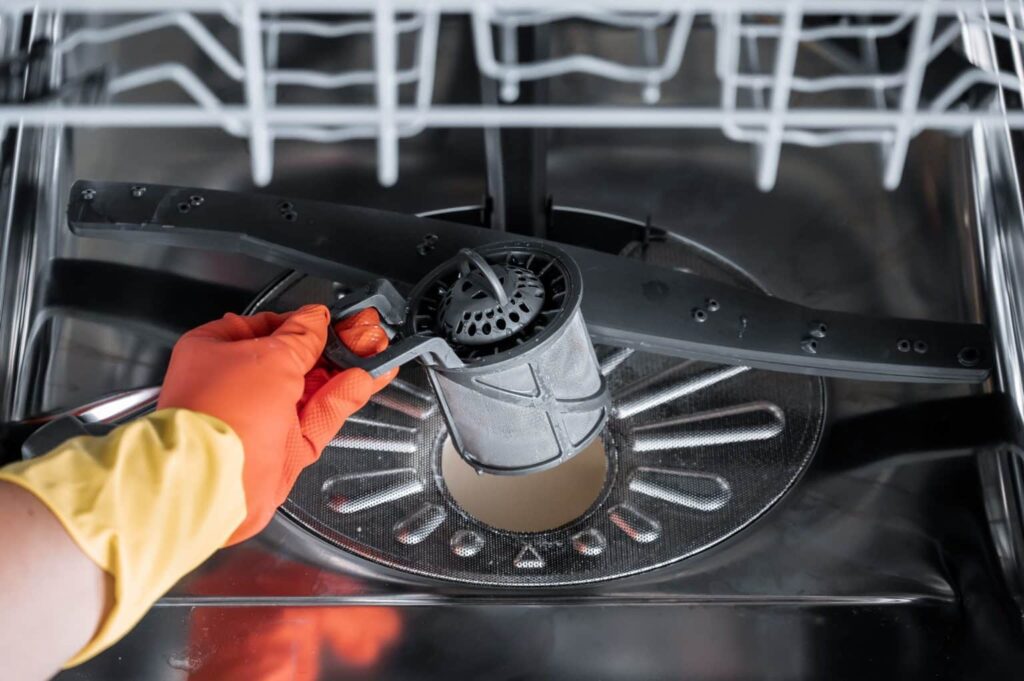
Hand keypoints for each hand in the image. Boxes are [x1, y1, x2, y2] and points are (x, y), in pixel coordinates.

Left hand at [158, 304, 395, 542]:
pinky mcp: (283, 448)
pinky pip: (317, 417)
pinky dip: (340, 399)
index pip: (264, 327)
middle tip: (362, 334)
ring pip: (310, 390)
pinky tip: (363, 380)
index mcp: (214, 352)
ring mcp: (259, 419)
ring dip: (343, 371)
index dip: (299, 323)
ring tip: (375, 353)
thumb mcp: (271, 358)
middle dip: (330, 347)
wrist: (214, 481)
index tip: (329, 320)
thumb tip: (315, 320)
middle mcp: (235, 386)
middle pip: (292, 360)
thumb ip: (301, 337)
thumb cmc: (221, 415)